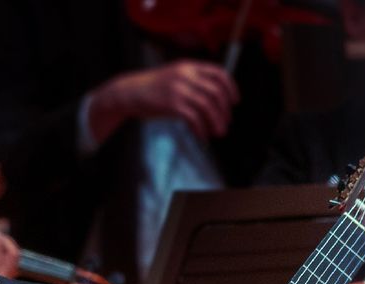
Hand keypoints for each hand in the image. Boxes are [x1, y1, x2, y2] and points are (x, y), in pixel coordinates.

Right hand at [89, 60, 239, 144]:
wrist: (129, 93)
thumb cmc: (153, 88)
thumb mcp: (175, 76)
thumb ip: (193, 81)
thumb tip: (216, 97)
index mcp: (189, 66)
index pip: (219, 73)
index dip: (231, 88)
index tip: (235, 102)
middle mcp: (186, 75)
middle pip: (216, 92)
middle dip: (224, 110)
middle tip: (226, 123)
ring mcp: (178, 89)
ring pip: (208, 106)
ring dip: (216, 122)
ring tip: (219, 133)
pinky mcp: (172, 104)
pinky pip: (194, 118)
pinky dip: (201, 129)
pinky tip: (202, 136)